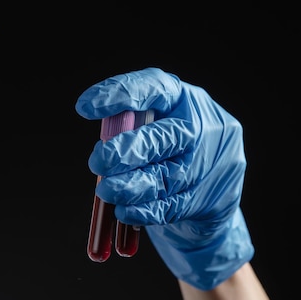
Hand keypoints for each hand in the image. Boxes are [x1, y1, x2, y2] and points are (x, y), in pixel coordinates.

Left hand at [76, 67, 253, 289]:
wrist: (215, 187)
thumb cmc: (171, 149)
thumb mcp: (157, 124)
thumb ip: (133, 126)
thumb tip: (103, 143)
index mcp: (184, 99)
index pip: (155, 88)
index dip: (120, 95)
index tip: (85, 108)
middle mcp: (202, 127)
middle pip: (165, 137)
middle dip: (126, 151)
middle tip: (97, 163)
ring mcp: (209, 165)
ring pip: (167, 178)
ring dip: (131, 187)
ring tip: (106, 191)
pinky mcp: (208, 199)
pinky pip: (171, 207)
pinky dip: (143, 211)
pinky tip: (123, 211)